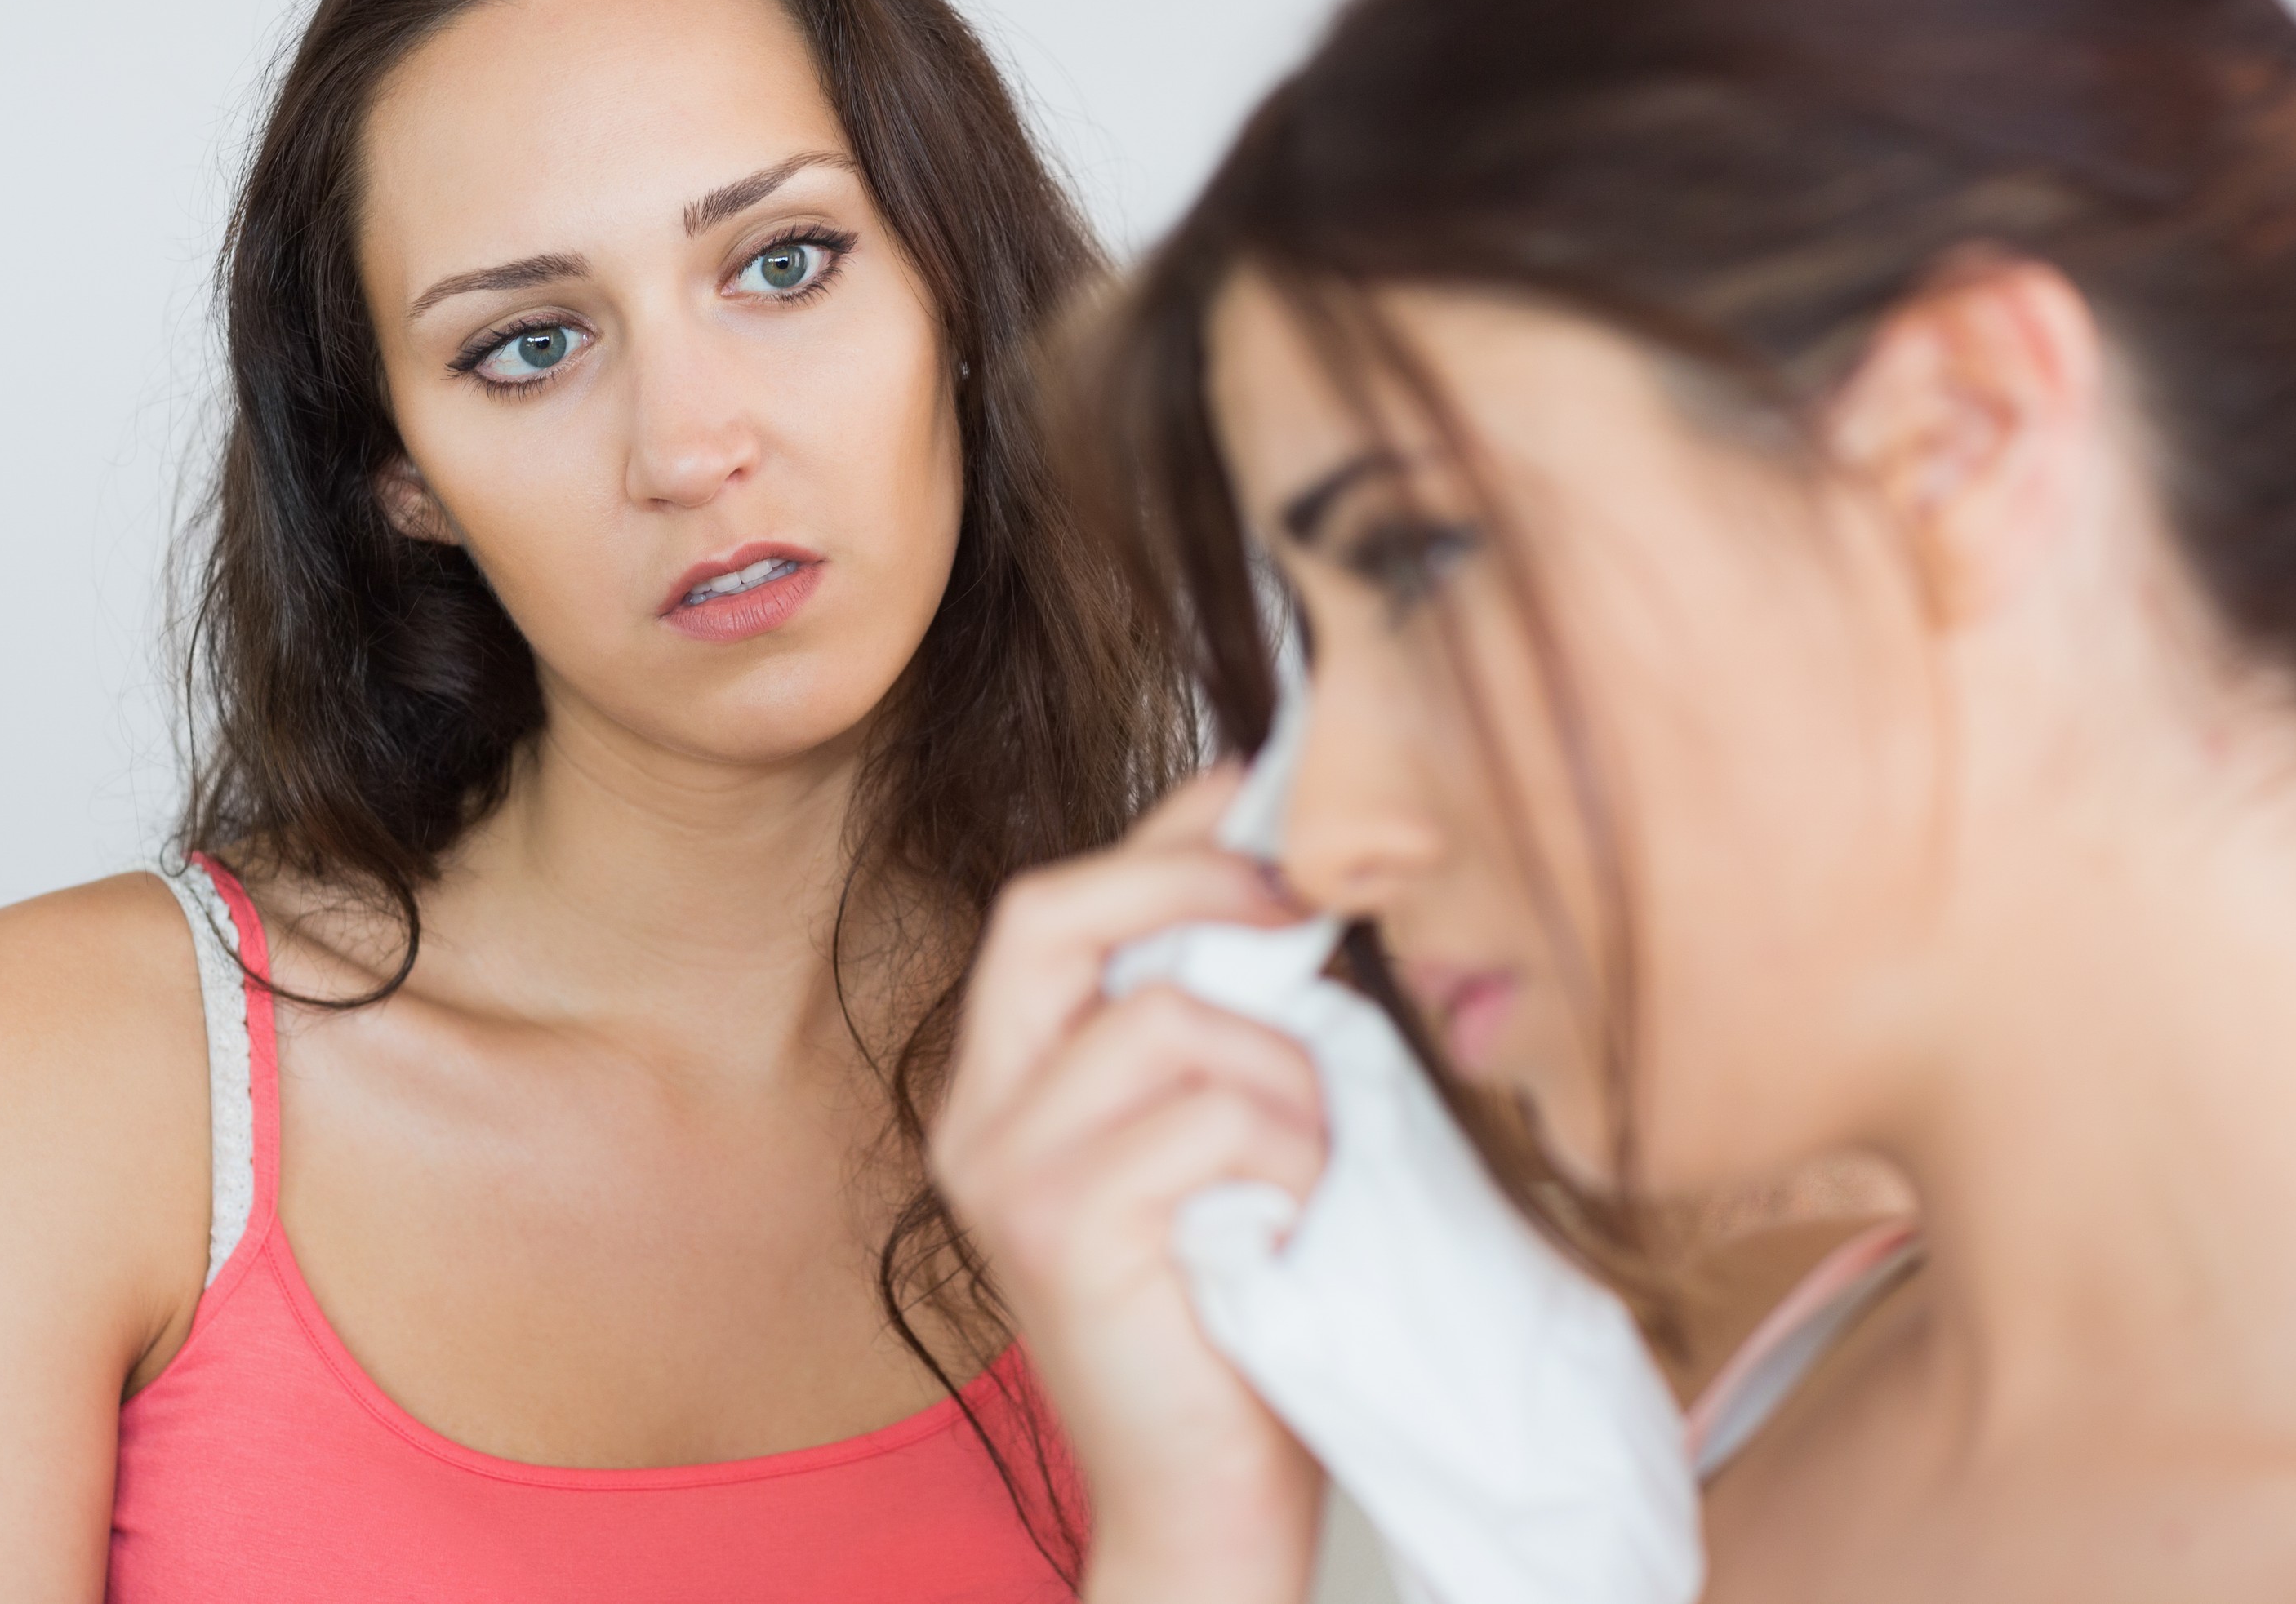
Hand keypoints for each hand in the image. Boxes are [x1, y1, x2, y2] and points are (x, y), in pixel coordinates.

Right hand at [933, 771, 1330, 1603]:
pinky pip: (1212, 1122)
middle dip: (1195, 886)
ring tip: (1321, 1159)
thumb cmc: (1230, 1312)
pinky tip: (1305, 1220)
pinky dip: (1295, 1158)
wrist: (1206, 1503)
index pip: (1053, 902)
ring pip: (1172, 1024)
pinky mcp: (1065, 1235)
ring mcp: (1006, 1176)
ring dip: (1290, 1078)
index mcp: (1001, 1082)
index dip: (1162, 836)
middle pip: (1054, 914)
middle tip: (1306, 913)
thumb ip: (1209, 1012)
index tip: (1263, 792)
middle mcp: (975, 1118)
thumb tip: (1277, 853)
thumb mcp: (1209, 1133)